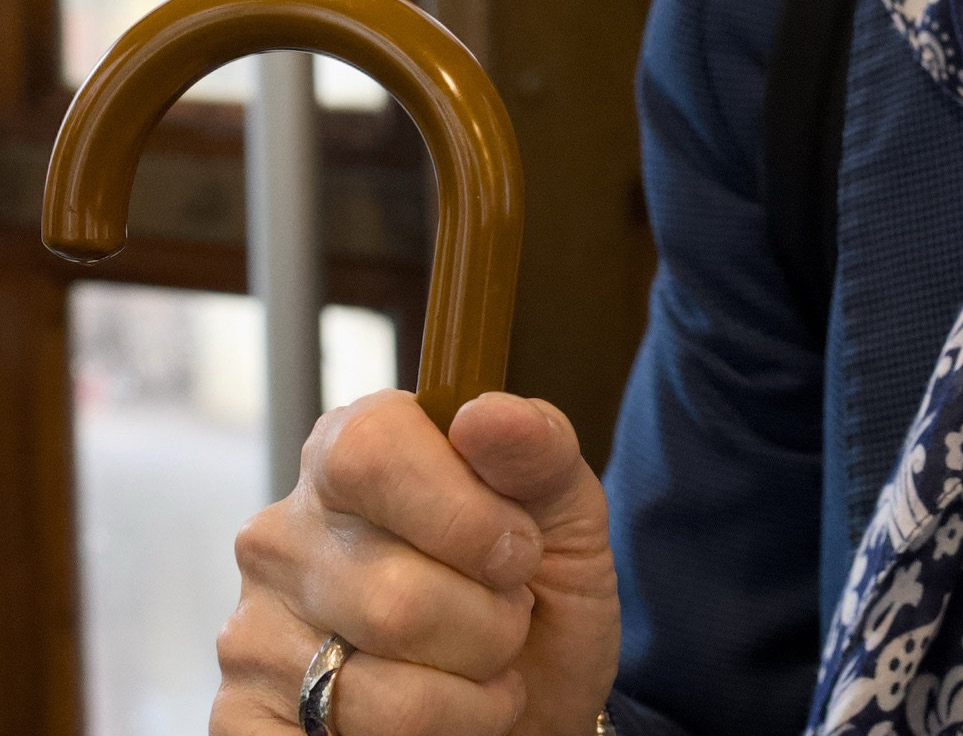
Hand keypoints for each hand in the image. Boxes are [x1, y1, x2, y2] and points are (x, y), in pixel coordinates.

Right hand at [212, 389, 619, 735]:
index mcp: (348, 452)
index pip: (371, 454)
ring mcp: (250, 634)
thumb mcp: (565, 512)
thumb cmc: (539, 594)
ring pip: (381, 690)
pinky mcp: (240, 720)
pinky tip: (436, 723)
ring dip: (470, 698)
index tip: (519, 551)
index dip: (463, 514)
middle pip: (393, 595)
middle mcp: (280, 537)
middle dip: (490, 625)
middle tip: (509, 621)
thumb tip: (487, 413)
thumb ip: (540, 452)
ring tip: (479, 673)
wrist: (533, 706)